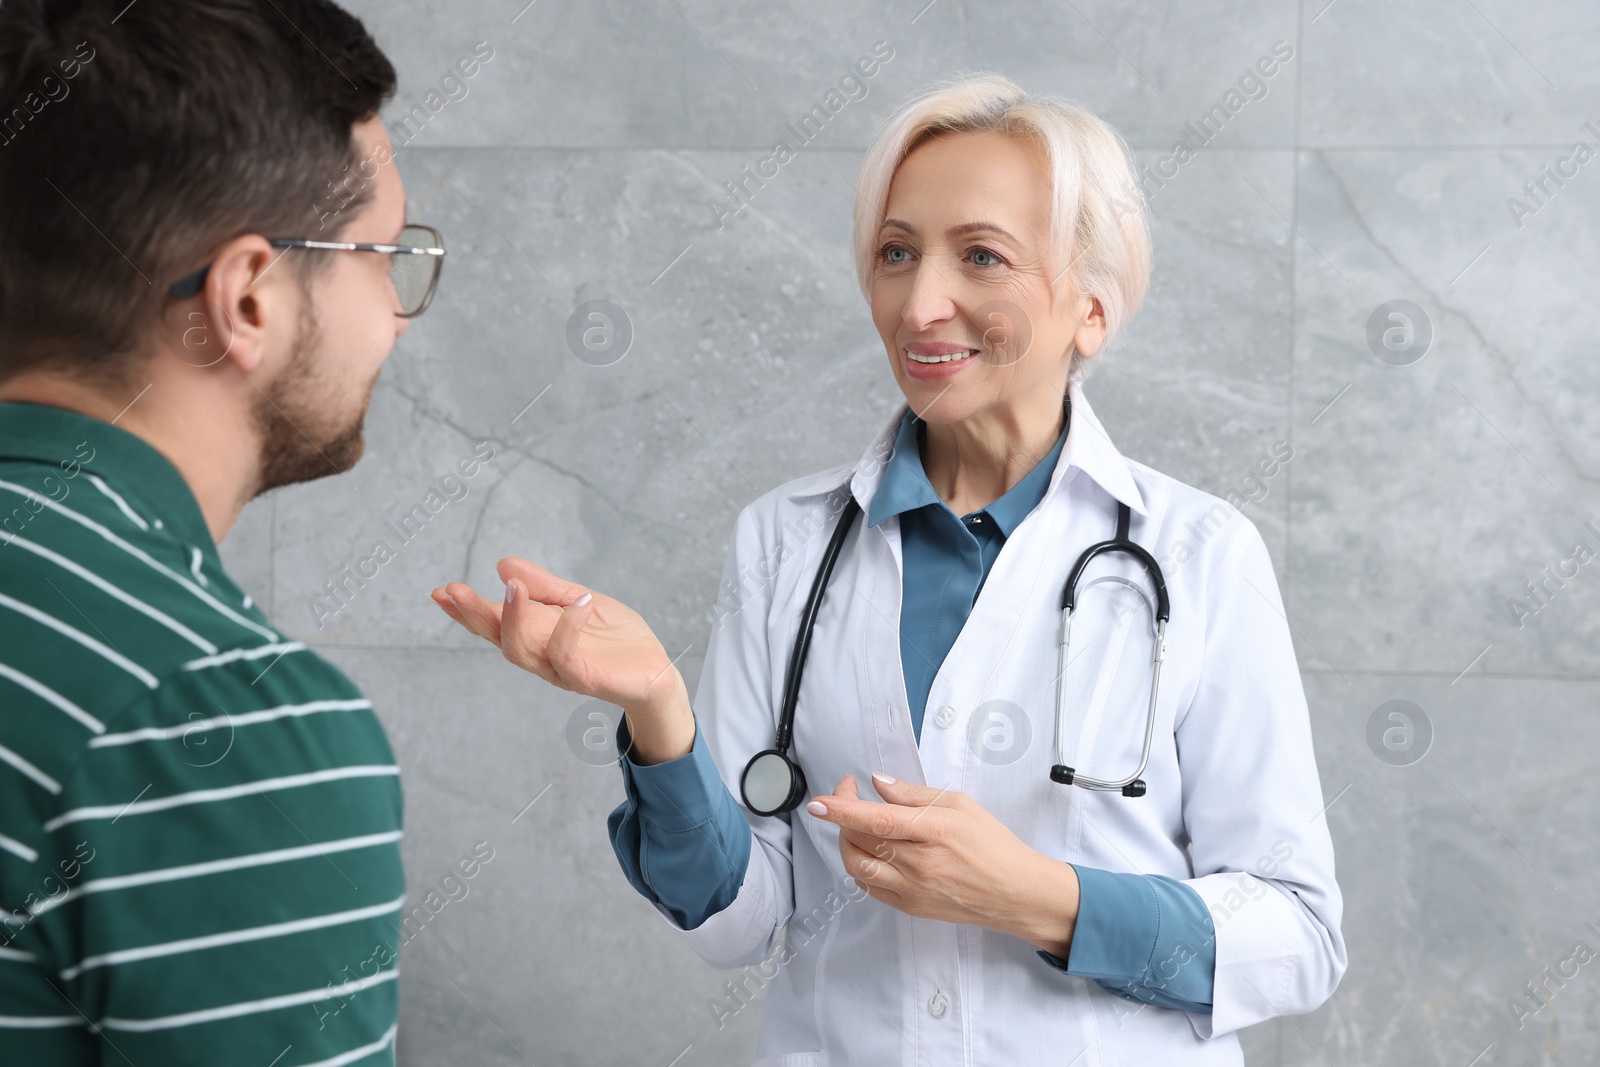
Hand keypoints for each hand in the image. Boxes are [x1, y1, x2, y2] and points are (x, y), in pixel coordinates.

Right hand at [430, 557, 680, 713]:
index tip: (441, 591)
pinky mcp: (585, 679)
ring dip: (512, 619)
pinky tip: (576, 602)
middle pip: (497, 638)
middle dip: (473, 615)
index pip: (493, 623)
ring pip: (520, 652)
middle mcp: (540, 655)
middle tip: (454, 591)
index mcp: (535, 635)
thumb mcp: (578, 600)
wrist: (655, 672)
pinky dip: (567, 628)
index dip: (466, 610)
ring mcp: (559, 670)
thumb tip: (502, 564)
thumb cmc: (615, 639)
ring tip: (513, 587)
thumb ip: (545, 587)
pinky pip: (566, 657)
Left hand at [807, 772, 1079, 956]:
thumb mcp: (959, 804)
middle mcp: (917, 864)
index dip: (840, 809)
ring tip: (856, 824)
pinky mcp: (909, 908)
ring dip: (846, 843)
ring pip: (857, 867)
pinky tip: (870, 850)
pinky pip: (870, 887)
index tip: (819, 802)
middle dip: (842, 816)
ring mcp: (911, 890)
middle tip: (848, 796)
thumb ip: (914, 795)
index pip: (873, 820)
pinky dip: (861, 866)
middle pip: (859, 841)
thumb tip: (877, 784)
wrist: (1015, 892)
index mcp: (931, 832)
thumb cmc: (993, 844)